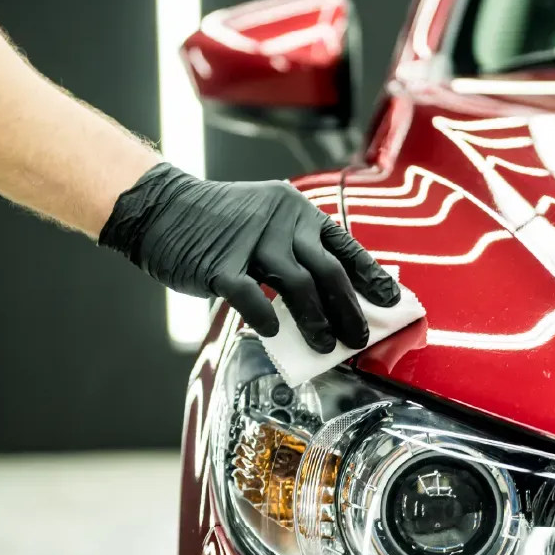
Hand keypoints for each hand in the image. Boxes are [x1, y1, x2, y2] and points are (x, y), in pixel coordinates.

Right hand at [99, 163, 400, 352]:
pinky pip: (252, 296)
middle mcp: (280, 222)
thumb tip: (331, 299)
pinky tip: (274, 333)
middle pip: (328, 271)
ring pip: (298, 286)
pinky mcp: (220, 265)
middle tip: (358, 338)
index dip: (371, 276)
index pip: (345, 246)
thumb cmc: (217, 223)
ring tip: (325, 346)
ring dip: (317, 321)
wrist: (162, 208)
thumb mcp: (266, 222)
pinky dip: (266, 317)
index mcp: (296, 211)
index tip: (392, 301)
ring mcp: (250, 242)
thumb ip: (296, 252)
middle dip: (349, 309)